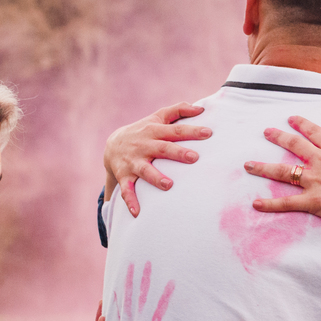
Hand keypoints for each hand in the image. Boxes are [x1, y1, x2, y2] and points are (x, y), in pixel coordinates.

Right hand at [104, 102, 210, 216]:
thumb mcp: (157, 117)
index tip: (208, 133)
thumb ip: (178, 110)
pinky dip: (130, 200)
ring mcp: (133, 162)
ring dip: (156, 178)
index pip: (175, 130)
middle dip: (178, 153)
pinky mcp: (124, 176)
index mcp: (154, 130)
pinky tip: (137, 212)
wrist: (113, 145)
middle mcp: (144, 145)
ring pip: (144, 170)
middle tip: (194, 158)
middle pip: (163, 149)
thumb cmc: (144, 131)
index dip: (191, 131)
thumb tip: (201, 108)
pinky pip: (127, 189)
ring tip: (169, 185)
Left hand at [244, 116, 320, 231]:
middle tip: (266, 132)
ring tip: (248, 164)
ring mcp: (315, 182)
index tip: (290, 118)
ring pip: (283, 172)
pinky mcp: (313, 201)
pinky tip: (255, 204)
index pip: (313, 132)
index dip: (300, 124)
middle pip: (294, 146)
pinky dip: (270, 204)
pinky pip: (287, 203)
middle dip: (278, 137)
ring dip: (263, 167)